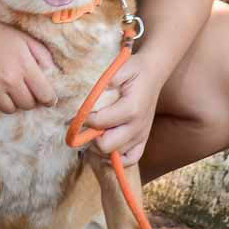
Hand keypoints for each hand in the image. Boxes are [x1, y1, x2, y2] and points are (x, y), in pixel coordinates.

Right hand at [0, 12, 55, 112]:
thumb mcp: (25, 39)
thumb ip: (43, 56)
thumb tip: (53, 74)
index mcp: (24, 66)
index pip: (44, 95)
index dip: (49, 99)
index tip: (48, 98)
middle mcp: (8, 80)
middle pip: (28, 105)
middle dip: (30, 100)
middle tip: (26, 90)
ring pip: (10, 110)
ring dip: (13, 102)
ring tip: (9, 89)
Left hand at [74, 53, 165, 169]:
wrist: (154, 74)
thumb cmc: (134, 70)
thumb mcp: (120, 68)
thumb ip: (106, 81)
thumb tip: (91, 96)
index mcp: (131, 108)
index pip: (100, 123)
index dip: (83, 120)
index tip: (75, 114)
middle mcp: (137, 126)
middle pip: (107, 146)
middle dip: (90, 139)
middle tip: (83, 128)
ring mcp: (141, 135)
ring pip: (116, 156)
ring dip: (100, 148)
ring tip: (92, 135)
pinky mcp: (143, 140)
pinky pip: (131, 160)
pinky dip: (116, 160)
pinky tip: (105, 150)